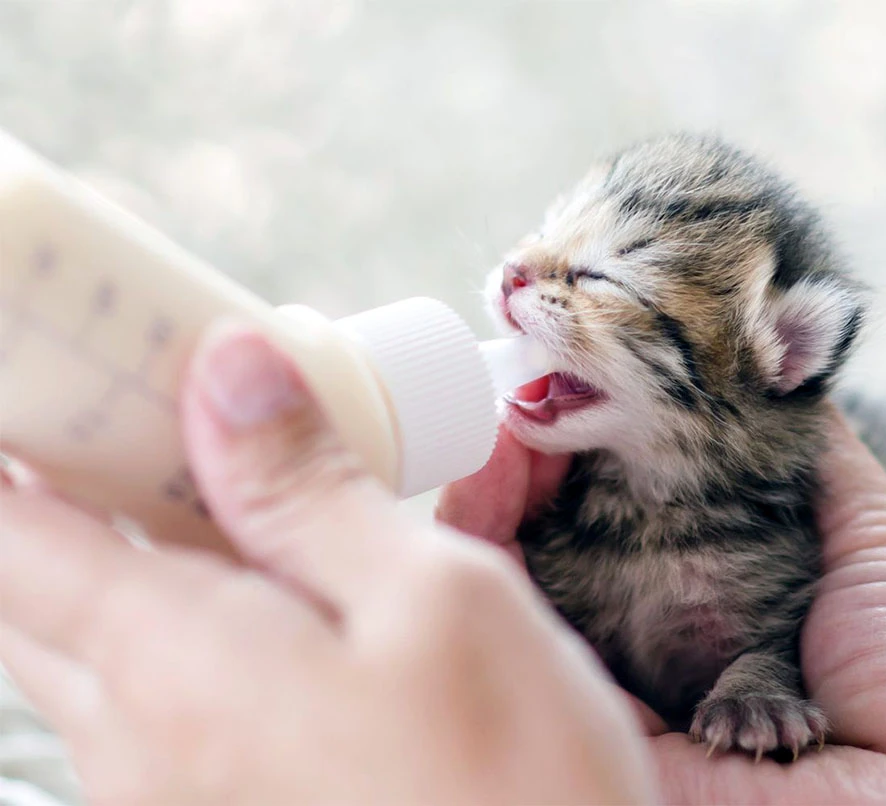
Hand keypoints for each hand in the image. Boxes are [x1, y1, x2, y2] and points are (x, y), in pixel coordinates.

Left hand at [0, 324, 654, 804]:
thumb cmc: (513, 781)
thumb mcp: (434, 599)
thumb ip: (308, 488)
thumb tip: (227, 366)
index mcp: (177, 667)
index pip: (13, 529)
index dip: (10, 431)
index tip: (49, 362)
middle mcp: (140, 740)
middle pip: (44, 582)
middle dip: (80, 482)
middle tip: (159, 405)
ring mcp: (171, 787)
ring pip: (101, 640)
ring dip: (144, 549)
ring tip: (238, 483)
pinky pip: (160, 693)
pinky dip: (193, 617)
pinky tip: (288, 586)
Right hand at [438, 408, 885, 803]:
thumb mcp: (874, 532)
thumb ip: (808, 450)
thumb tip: (768, 355)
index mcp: (701, 577)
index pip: (612, 491)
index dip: (582, 427)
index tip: (566, 365)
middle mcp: (641, 618)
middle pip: (545, 522)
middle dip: (518, 444)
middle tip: (517, 382)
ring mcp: (602, 665)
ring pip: (504, 563)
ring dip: (487, 478)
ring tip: (497, 417)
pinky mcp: (576, 705)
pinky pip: (495, 624)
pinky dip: (473, 541)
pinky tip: (488, 474)